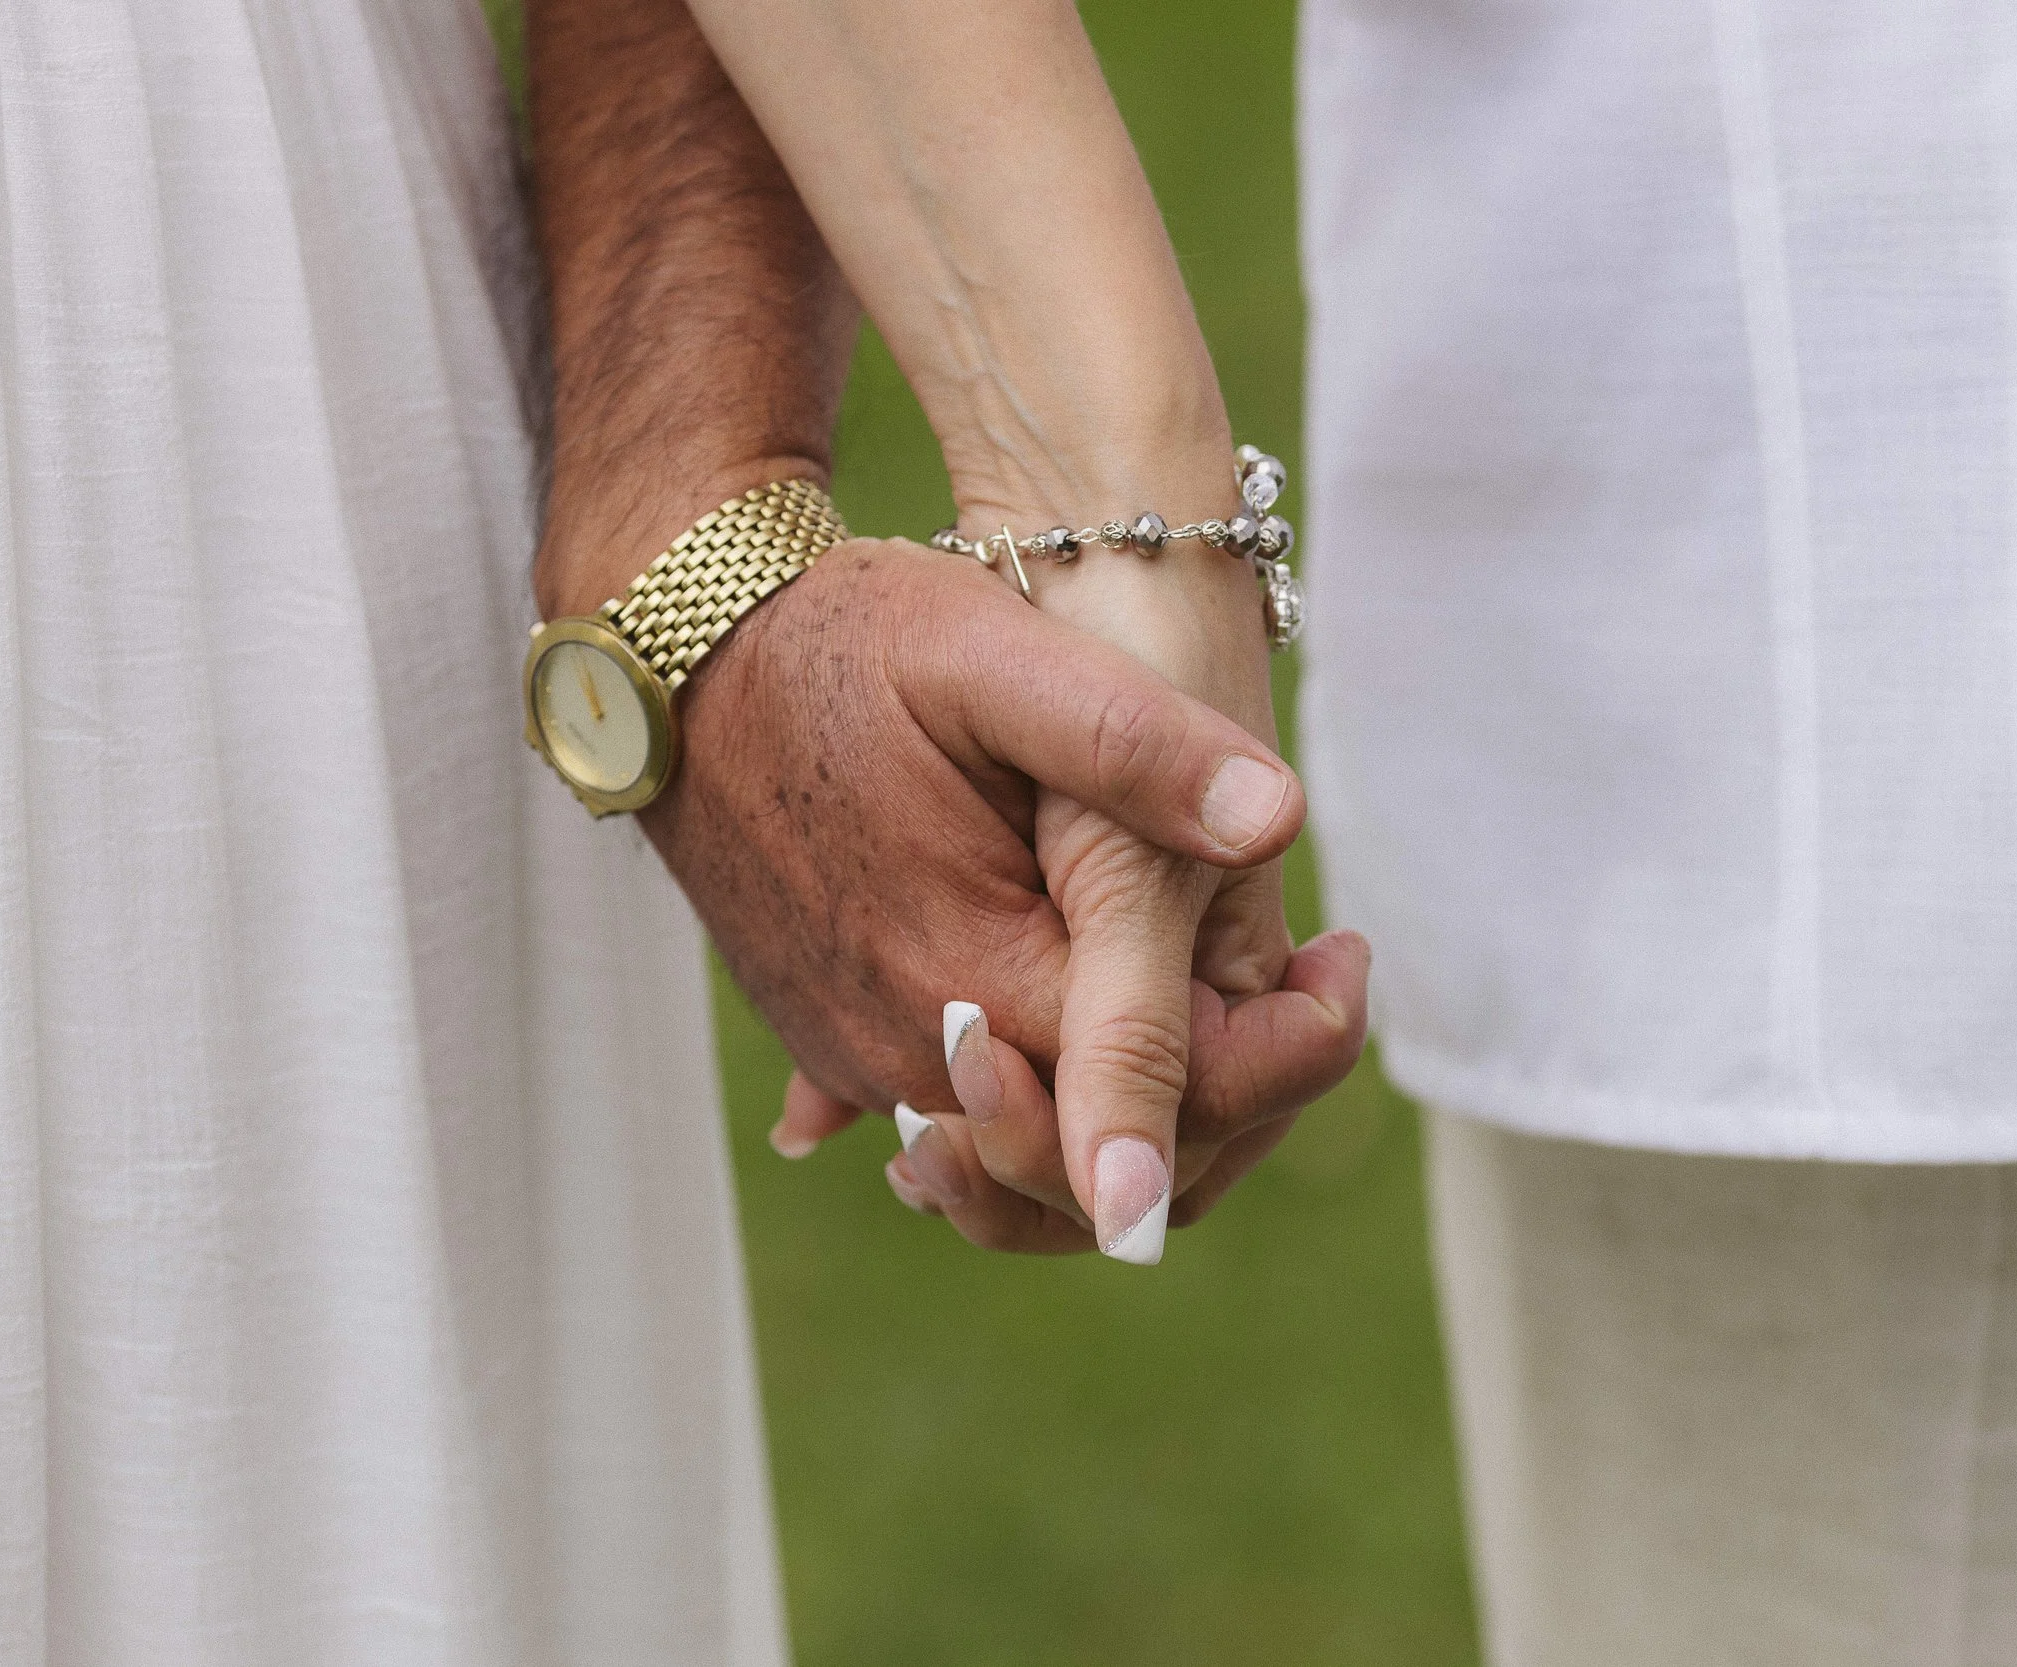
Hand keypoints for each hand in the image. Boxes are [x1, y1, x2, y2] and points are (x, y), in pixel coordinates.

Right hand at [627, 535, 1365, 1252]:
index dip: (1287, 1052)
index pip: (1169, 1095)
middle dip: (1230, 1090)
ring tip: (1222, 996)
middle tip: (1310, 976)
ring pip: (1036, 1150)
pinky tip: (1098, 1033)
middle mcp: (913, 1047)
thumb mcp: (999, 658)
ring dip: (1138, 1096)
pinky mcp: (828, 1036)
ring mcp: (860, 1053)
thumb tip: (1277, 817)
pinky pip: (958, 1118)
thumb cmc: (841, 640)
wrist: (674, 650)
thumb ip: (1138, 747)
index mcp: (978, 971)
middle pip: (1110, 1151)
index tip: (1343, 960)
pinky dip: (1043, 1099)